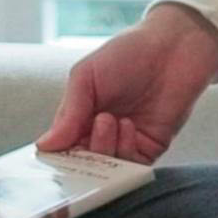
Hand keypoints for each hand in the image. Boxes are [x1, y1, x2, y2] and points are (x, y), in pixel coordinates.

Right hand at [38, 2, 217, 162]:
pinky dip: (126, 151)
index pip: (61, 147)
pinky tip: (128, 127)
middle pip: (83, 163)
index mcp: (79, 116)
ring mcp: (124, 143)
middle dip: (84, 153)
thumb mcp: (86, 76)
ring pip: (107, 169)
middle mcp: (99, 134)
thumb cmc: (126, 54)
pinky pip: (133, 167)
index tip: (56, 153)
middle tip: (94, 125)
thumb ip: (68, 113)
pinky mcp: (149, 148)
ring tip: (110, 120)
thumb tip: (45, 146)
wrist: (172, 48)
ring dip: (106, 148)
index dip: (58, 155)